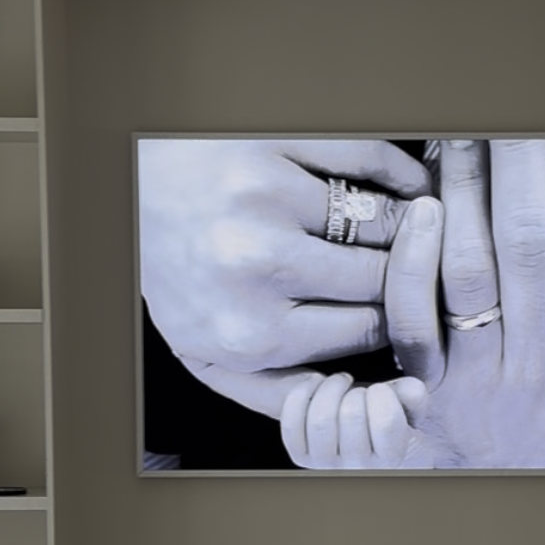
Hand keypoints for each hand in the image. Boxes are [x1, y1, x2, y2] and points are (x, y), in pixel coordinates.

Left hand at [139, 137, 430, 384]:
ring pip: (383, 220)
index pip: (368, 330)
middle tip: (414, 266)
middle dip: (405, 273)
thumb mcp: (212, 354)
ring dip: (409, 223)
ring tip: (414, 227)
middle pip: (381, 277)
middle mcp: (256, 267)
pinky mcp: (271, 142)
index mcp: (249, 332)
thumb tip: (355, 401)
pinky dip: (400, 172)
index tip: (399, 307)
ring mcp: (264, 198)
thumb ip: (278, 390)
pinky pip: (370, 158)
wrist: (131, 192)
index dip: (392, 318)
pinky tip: (407, 185)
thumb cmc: (182, 277)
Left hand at [278, 372, 433, 469]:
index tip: (380, 389)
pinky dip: (302, 395)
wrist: (356, 436)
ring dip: (329, 389)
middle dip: (354, 391)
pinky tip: (316, 385)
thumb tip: (412, 389)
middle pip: (351, 416)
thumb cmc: (380, 419)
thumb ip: (412, 395)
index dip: (382, 395)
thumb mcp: (405, 408)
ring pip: (320, 420)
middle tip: (357, 387)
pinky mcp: (301, 457)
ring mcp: (326, 465)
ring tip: (339, 382)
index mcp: (391, 458)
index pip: (386, 423)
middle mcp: (358, 468)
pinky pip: (292, 423)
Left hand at [385, 140, 544, 468]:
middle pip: (532, 244)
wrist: (499, 495)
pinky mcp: (425, 384)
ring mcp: (481, 377)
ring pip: (469, 269)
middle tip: (511, 105)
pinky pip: (412, 316)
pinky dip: (412, 260)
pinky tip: (423, 206)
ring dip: (464, 190)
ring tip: (462, 130)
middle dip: (522, 160)